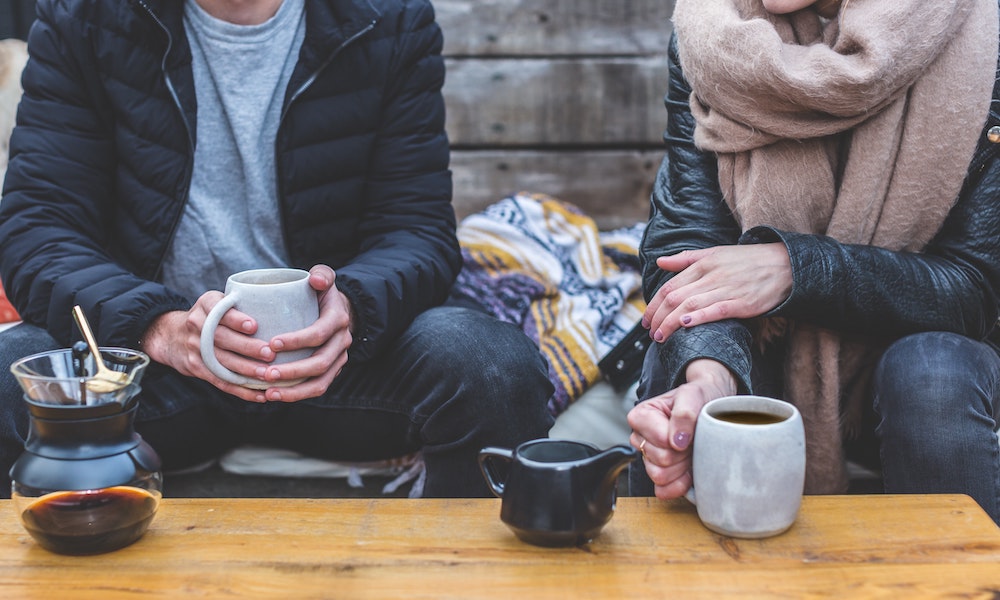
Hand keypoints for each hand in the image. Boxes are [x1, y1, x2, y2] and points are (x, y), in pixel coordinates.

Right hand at [141, 265, 354, 402]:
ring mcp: (195, 349)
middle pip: (221, 339)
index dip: (235, 319)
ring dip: (246, 372)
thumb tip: (312, 281)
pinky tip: (261, 395)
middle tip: (271, 354)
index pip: (219, 310)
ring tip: (269, 376)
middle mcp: (197, 325)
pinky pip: (220, 382)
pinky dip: (241, 390)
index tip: (255, 325)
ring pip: (221, 363)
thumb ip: (250, 294)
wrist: (172, 335)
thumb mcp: (222, 297)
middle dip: (246, 348)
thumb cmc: (214, 313)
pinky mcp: (198, 369)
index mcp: (207, 304)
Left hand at [251, 264, 354, 401]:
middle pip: (320, 363)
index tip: (272, 343)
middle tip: (265, 373)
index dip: (297, 340)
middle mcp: (342, 342)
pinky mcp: (331, 372)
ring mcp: (338, 360)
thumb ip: (322, 274)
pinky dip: (296, 395)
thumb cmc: (321, 293)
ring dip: (294, 391)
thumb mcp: (324, 277)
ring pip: (320, 382)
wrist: (338, 310)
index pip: (319, 333)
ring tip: (268, 392)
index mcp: (338, 320)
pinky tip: (273, 395)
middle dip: (292, 371)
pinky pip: (316, 388)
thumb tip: (315, 280)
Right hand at [628, 359, 736, 498]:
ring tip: (691, 450)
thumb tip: (676, 441)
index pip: (660, 442)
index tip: (690, 428)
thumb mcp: (694, 395)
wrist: (711, 405)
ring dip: (682, 467)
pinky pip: (663, 491)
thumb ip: (684, 414)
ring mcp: (648, 457)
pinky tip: (689, 469)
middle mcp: (640, 438)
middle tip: (693, 439)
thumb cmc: (699, 397)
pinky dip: (679, 484)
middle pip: (660, 461)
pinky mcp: (658, 474)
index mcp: (641, 416)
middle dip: (682, 453)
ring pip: (660, 476)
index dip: (680, 439)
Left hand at [642, 243, 791, 342]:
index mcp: (703, 264)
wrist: (785, 265)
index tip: (646, 320)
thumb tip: (660, 262)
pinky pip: (715, 310)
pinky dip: (698, 317)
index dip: (654, 304)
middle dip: (658, 317)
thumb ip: (686, 259)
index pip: (669, 286)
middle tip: (650, 332)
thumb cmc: (748, 260)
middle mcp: (711, 276)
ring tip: (661, 337)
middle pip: (675, 298)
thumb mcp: (715, 253)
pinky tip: (684, 325)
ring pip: (690, 306)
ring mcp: (727, 289)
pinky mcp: (742, 303)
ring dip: (671, 323)